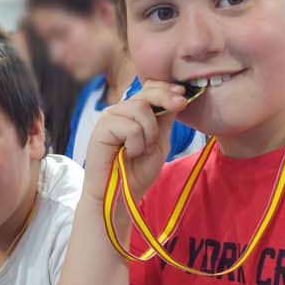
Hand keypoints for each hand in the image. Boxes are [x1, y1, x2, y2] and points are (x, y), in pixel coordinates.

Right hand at [82, 81, 185, 202]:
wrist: (120, 195)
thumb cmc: (137, 172)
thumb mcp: (159, 142)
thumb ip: (165, 120)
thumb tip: (178, 97)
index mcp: (134, 112)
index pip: (150, 89)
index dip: (167, 89)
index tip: (183, 97)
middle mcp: (121, 111)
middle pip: (146, 93)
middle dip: (166, 98)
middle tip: (180, 105)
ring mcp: (110, 117)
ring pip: (140, 108)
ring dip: (149, 133)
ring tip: (141, 151)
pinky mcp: (102, 127)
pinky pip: (130, 126)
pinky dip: (136, 144)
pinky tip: (128, 154)